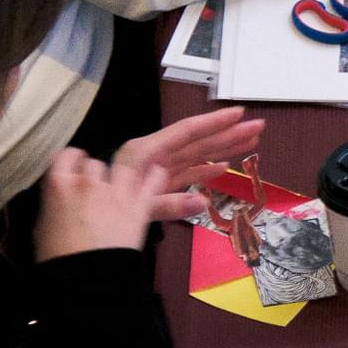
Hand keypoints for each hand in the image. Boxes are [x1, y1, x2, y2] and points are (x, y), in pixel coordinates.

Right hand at [34, 148, 170, 261]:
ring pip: (123, 167)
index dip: (72, 161)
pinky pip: (153, 181)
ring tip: (125, 181)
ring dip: (123, 173)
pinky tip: (155, 175)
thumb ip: (54, 204)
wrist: (84, 279)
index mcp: (58, 186)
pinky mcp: (138, 207)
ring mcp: (115, 193)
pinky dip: (156, 176)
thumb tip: (60, 198)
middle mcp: (87, 182)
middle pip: (95, 163)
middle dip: (96, 173)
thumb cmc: (56, 259)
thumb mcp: (42, 227)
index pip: (66, 156)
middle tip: (97, 188)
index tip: (75, 168)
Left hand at [111, 105, 263, 219]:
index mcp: (145, 153)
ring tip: (252, 140)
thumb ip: (167, 205)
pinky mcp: (161, 185)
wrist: (88, 234)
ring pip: (197, 156)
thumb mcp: (133, 208)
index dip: (213, 123)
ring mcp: (159, 172)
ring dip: (224, 148)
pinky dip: (206, 171)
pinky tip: (225, 166)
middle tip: (259, 126)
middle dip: (228, 133)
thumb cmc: (104, 216)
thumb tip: (204, 203)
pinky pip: (188, 174)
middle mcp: (154, 157)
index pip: (185, 132)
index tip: (239, 113)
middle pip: (197, 142)